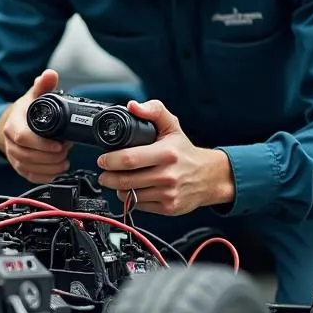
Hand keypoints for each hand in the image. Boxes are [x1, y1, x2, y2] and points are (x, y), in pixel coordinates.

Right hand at [0, 69, 71, 183]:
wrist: (15, 124)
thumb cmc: (26, 111)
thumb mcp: (34, 96)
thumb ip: (43, 85)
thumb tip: (50, 74)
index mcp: (13, 125)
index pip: (23, 138)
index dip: (41, 144)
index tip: (59, 145)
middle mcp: (10, 143)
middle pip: (27, 156)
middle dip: (50, 157)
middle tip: (65, 151)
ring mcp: (14, 157)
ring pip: (30, 168)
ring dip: (50, 167)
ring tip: (65, 160)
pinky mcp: (20, 167)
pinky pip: (31, 177)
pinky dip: (46, 176)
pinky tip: (58, 170)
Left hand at [96, 100, 234, 214]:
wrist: (209, 177)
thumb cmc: (185, 151)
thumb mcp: (172, 126)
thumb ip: (153, 110)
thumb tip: (133, 106)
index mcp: (167, 153)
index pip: (130, 159)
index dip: (110, 160)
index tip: (103, 159)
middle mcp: (168, 175)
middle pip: (126, 180)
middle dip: (108, 177)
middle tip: (104, 173)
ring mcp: (168, 193)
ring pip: (130, 195)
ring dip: (118, 188)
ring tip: (117, 180)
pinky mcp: (168, 207)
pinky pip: (139, 205)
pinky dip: (131, 198)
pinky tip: (133, 189)